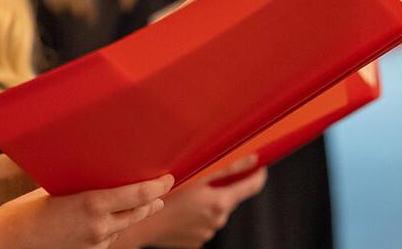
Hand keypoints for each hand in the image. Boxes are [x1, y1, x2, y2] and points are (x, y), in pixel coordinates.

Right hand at [0, 174, 172, 248]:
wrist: (9, 242)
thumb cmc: (27, 210)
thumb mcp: (59, 189)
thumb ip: (84, 187)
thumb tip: (99, 177)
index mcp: (92, 204)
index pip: (138, 194)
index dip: (157, 186)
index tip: (168, 177)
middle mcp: (99, 227)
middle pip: (138, 212)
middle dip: (152, 201)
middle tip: (161, 189)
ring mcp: (95, 245)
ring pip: (124, 227)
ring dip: (134, 214)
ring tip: (145, 202)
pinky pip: (108, 239)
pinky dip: (114, 228)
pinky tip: (111, 220)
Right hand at [114, 157, 267, 248]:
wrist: (141, 223)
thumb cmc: (164, 194)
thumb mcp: (196, 175)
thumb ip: (228, 168)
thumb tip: (253, 160)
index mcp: (220, 204)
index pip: (251, 187)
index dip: (257, 174)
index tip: (259, 165)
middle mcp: (217, 221)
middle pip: (229, 198)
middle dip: (221, 186)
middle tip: (201, 176)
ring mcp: (206, 233)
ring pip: (214, 210)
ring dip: (206, 200)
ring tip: (184, 193)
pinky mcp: (195, 241)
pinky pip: (202, 222)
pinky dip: (195, 213)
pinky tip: (179, 207)